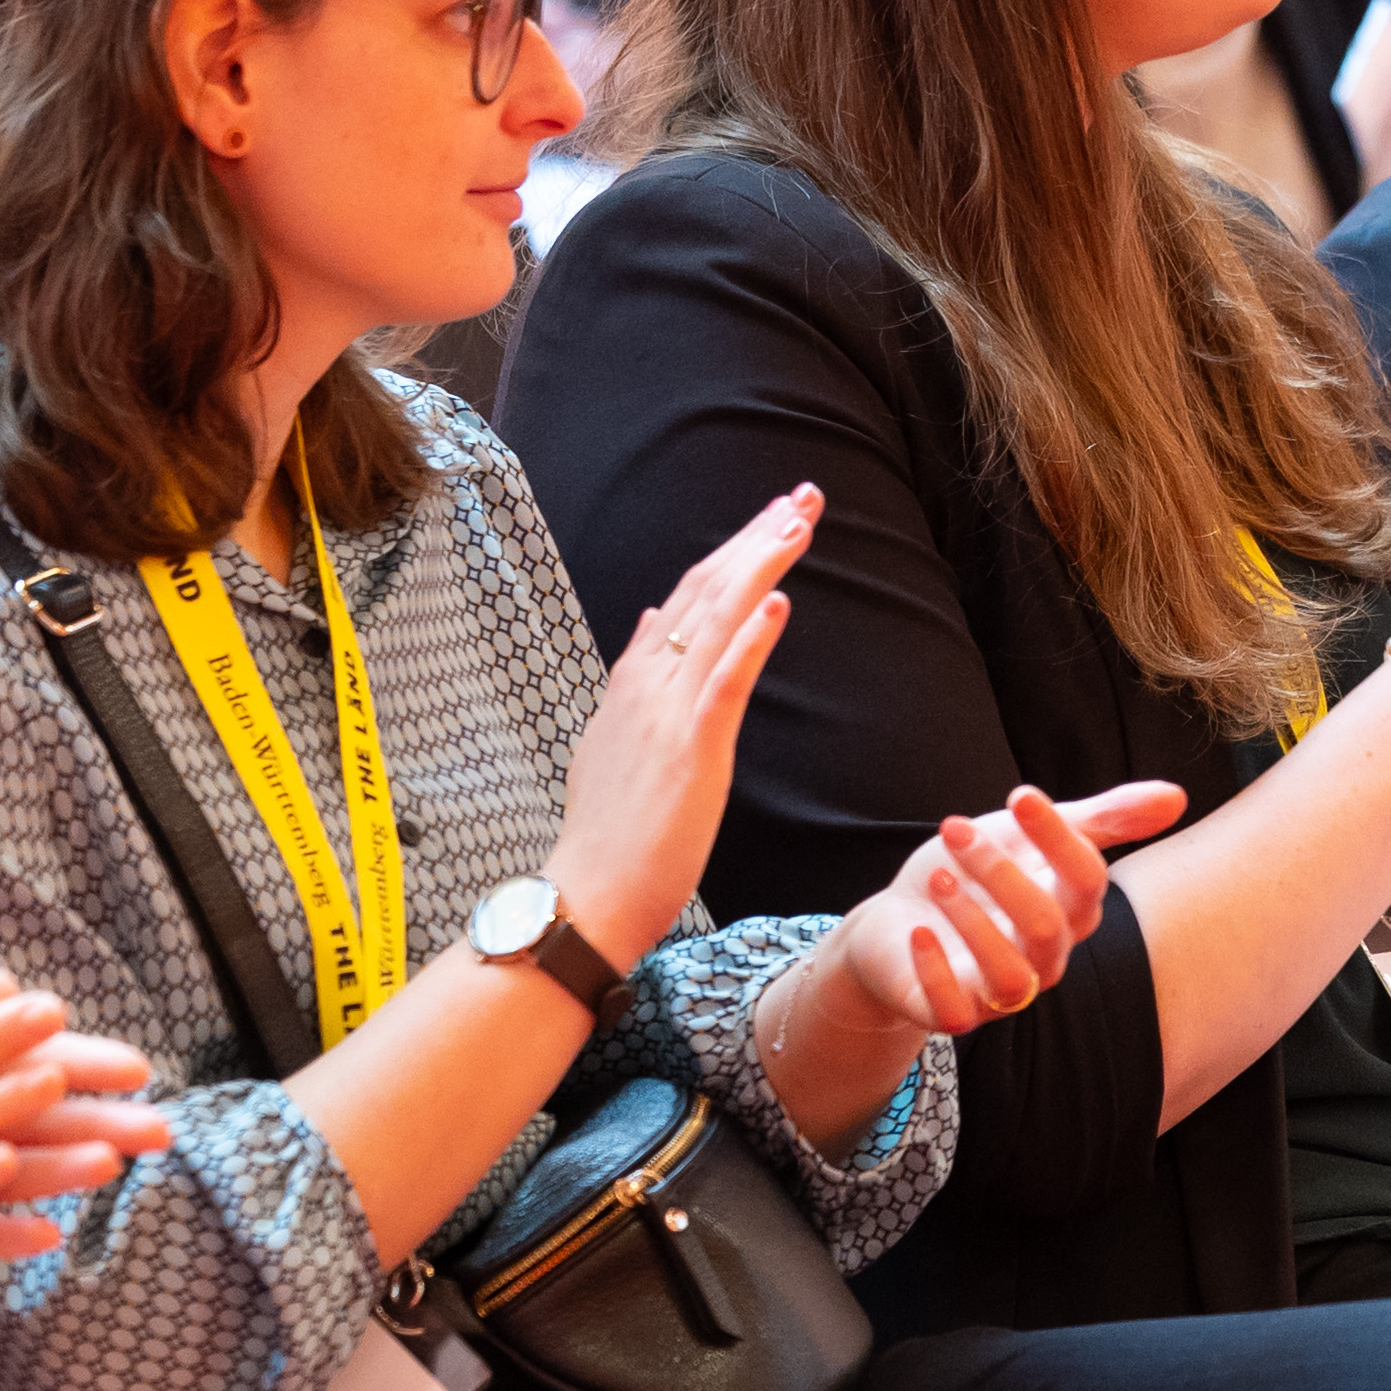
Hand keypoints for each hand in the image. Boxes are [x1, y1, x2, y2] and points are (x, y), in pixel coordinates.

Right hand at [543, 488, 818, 960]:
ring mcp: (666, 712)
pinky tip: (778, 603)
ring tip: (798, 523)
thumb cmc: (610, 831)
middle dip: (757, 538)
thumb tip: (650, 621)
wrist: (586, 894)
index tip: (774, 516)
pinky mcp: (690, 749)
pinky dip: (750, 639)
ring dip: (761, 566)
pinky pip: (724, 684)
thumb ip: (635, 677)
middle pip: (708, 591)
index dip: (734, 551)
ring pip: (717, 621)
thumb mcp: (615, 738)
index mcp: (635, 679)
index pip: (689, 596)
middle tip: (804, 496)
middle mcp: (648, 682)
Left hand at [791, 781, 1184, 1049]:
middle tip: (955, 828)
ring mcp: (1000, 991)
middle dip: (1000, 872)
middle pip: (1046, 925)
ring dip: (973, 923)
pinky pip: (956, 1012)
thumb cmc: (974, 878)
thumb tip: (1178, 795)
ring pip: (1012, 977)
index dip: (1058, 838)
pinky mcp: (953, 1014)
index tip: (1020, 796)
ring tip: (937, 878)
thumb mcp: (1029, 836)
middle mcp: (1045, 957)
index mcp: (1070, 911)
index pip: (1087, 880)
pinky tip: (919, 931)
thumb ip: (1101, 818)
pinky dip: (938, 972)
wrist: (898, 924)